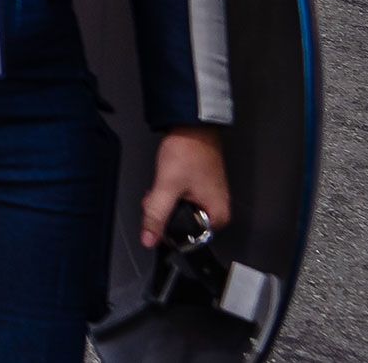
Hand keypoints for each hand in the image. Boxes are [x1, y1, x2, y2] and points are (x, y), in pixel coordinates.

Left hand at [140, 125, 231, 249]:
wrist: (191, 127)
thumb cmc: (188, 153)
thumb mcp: (168, 187)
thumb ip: (157, 215)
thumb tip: (149, 240)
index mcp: (218, 217)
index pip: (190, 239)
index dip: (168, 231)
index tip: (157, 216)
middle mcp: (217, 210)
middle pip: (183, 225)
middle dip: (164, 214)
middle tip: (156, 197)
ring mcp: (209, 198)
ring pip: (180, 212)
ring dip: (165, 203)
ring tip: (161, 187)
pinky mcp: (200, 189)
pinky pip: (181, 200)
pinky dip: (169, 194)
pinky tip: (165, 183)